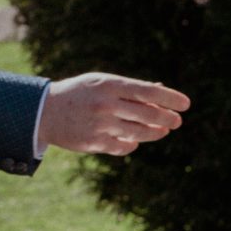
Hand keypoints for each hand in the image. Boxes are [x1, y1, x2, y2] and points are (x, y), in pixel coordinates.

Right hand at [37, 72, 189, 155]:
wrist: (45, 112)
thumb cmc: (79, 94)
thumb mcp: (102, 83)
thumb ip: (129, 88)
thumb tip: (161, 90)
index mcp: (109, 85)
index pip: (148, 91)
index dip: (170, 98)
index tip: (186, 104)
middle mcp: (106, 104)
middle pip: (147, 114)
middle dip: (167, 118)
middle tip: (177, 121)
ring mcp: (101, 125)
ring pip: (138, 133)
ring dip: (155, 132)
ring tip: (163, 130)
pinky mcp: (95, 143)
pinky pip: (123, 147)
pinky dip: (132, 144)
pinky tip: (135, 140)